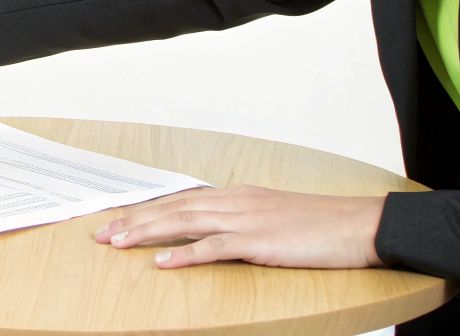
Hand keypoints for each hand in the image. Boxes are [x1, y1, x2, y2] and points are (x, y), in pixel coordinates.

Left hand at [93, 186, 385, 269]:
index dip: (145, 211)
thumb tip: (213, 232)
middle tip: (100, 233)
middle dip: (133, 221)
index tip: (116, 220)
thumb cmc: (320, 225)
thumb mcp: (272, 217)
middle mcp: (234, 202)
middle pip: (171, 209)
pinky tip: (161, 263)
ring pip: (182, 224)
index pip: (179, 201)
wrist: (359, 224)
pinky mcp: (258, 242)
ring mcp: (245, 220)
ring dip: (145, 234)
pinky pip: (213, 248)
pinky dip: (183, 255)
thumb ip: (241, 220)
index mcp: (236, 196)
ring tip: (116, 243)